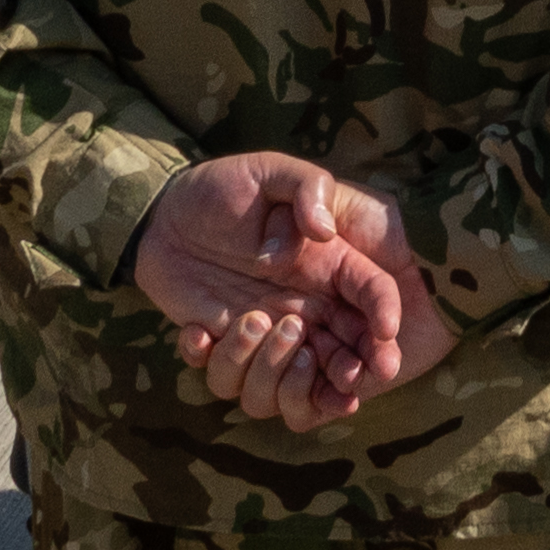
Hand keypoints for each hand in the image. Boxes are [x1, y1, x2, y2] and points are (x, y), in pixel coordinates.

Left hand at [136, 152, 455, 427]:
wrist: (165, 211)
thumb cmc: (226, 186)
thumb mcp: (270, 169)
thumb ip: (309, 186)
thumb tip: (324, 232)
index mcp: (329, 263)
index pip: (374, 296)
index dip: (385, 321)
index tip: (384, 341)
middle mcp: (305, 304)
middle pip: (344, 355)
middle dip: (346, 371)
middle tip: (333, 369)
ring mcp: (266, 329)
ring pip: (282, 380)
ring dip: (272, 366)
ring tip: (251, 320)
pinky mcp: (223, 344)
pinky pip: (225, 378)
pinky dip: (215, 361)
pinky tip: (199, 331)